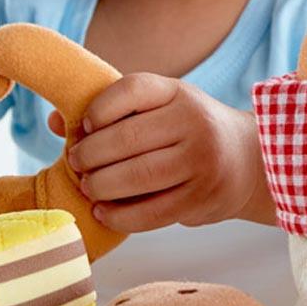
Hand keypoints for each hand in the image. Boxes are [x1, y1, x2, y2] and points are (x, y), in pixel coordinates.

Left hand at [50, 74, 274, 231]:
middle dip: (90, 155)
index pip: (131, 90)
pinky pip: (151, 212)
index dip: (98, 108)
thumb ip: (113, 111)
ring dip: (101, 186)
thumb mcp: (161, 108)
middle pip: (127, 139)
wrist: (250, 160)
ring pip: (137, 177)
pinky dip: (120, 215)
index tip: (85, 127)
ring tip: (89, 187)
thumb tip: (56, 121)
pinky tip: (104, 211)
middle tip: (76, 164)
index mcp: (178, 92)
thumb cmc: (190, 131)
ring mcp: (201, 161)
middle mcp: (194, 122)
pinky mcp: (202, 198)